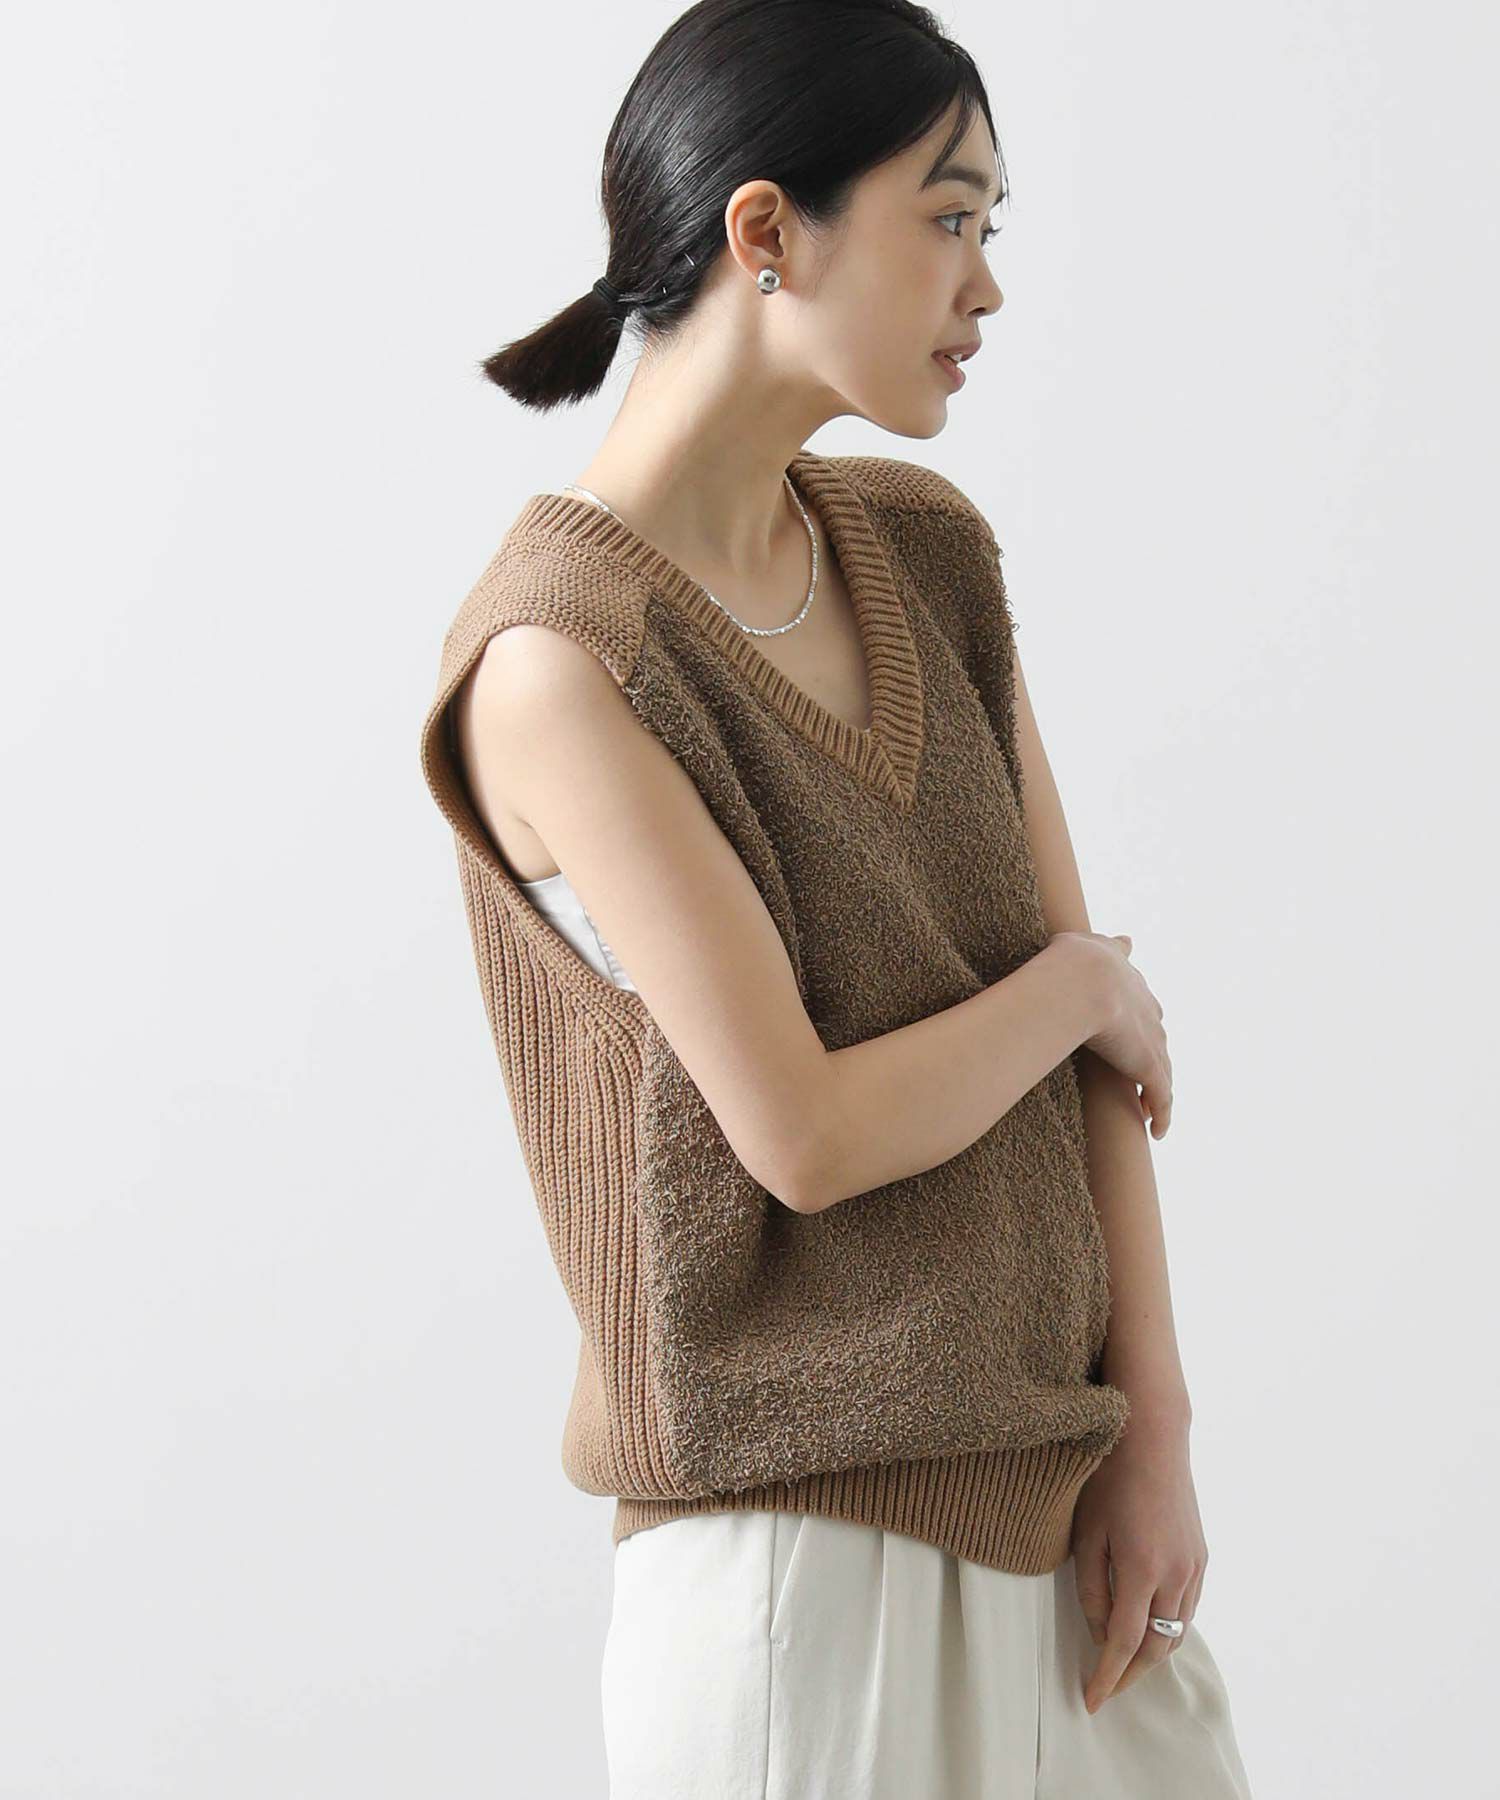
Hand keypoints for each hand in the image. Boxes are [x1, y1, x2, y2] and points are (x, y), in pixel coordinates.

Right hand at [1052, 930, 1172, 1136]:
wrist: (1082, 982)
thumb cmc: (1073, 962)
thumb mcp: (1088, 944)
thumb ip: (1108, 945)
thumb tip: (1128, 939)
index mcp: (1132, 984)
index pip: (1144, 1005)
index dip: (1140, 1021)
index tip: (1133, 1033)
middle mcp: (1149, 1010)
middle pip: (1157, 1037)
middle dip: (1151, 1054)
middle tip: (1141, 1070)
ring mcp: (1152, 1039)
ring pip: (1162, 1070)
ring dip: (1156, 1089)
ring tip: (1147, 1107)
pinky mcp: (1149, 1066)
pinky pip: (1161, 1097)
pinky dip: (1162, 1114)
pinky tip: (1158, 1132)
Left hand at [1069, 1412, 1205, 1713]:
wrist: (1152, 1436)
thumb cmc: (1107, 1477)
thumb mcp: (1086, 1532)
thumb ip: (1091, 1589)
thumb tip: (1102, 1634)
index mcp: (1142, 1570)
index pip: (1124, 1643)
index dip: (1106, 1677)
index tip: (1090, 1701)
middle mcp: (1176, 1575)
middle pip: (1157, 1648)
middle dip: (1130, 1675)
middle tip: (1105, 1688)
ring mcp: (1194, 1566)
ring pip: (1177, 1632)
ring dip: (1152, 1654)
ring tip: (1123, 1664)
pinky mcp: (1202, 1556)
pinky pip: (1188, 1608)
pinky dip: (1169, 1627)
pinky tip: (1150, 1627)